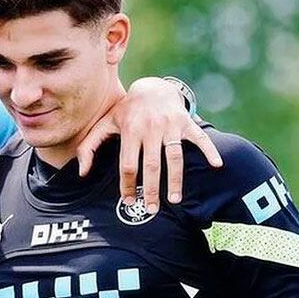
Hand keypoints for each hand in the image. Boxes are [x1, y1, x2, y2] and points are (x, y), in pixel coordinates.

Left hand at [76, 76, 222, 212]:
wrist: (152, 88)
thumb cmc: (126, 112)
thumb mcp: (104, 124)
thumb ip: (88, 147)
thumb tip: (82, 173)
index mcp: (130, 130)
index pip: (128, 164)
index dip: (128, 185)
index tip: (128, 201)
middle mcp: (150, 128)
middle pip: (151, 165)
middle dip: (151, 190)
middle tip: (151, 209)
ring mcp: (170, 125)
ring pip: (175, 157)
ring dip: (176, 180)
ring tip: (174, 200)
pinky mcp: (186, 122)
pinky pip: (200, 138)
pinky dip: (209, 150)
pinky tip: (216, 165)